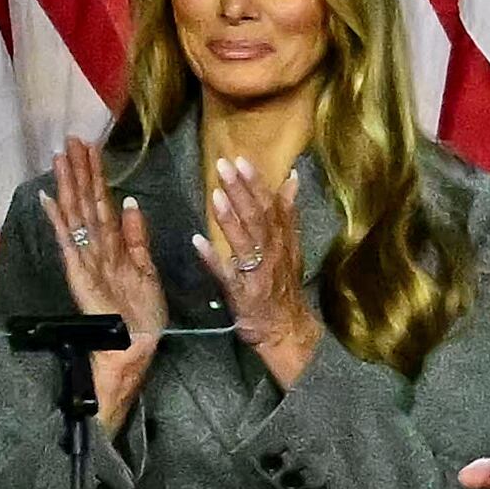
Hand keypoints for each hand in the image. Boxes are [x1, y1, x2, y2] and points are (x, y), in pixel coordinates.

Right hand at [40, 136, 165, 435]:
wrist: (135, 348)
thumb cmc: (142, 315)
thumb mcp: (147, 269)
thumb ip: (137, 237)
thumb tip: (131, 202)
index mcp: (112, 246)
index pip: (102, 202)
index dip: (96, 174)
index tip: (90, 146)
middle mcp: (94, 248)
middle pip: (86, 202)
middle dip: (79, 171)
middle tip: (71, 138)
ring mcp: (84, 260)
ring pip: (76, 215)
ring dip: (68, 185)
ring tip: (60, 156)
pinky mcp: (79, 275)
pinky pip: (69, 242)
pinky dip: (58, 221)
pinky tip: (48, 198)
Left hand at [200, 153, 318, 383]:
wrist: (286, 328)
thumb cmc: (282, 285)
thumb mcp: (291, 247)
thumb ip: (288, 214)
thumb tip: (292, 179)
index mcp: (283, 240)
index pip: (272, 205)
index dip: (257, 183)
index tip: (242, 160)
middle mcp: (273, 252)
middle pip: (258, 217)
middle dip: (241, 190)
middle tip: (224, 166)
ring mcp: (257, 272)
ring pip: (245, 241)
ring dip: (230, 218)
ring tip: (215, 195)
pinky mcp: (243, 292)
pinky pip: (226, 273)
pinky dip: (212, 258)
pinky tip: (197, 241)